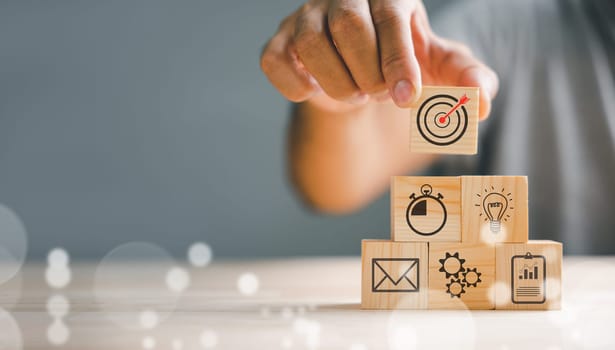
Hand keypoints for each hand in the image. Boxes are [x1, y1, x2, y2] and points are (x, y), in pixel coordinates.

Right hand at [260, 0, 497, 116]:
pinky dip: (296, 87)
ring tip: (355, 93)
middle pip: (348, 23)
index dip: (398, 59)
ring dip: (337, 83)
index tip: (407, 99)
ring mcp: (305, 18)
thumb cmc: (401, 66)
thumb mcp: (439, 71)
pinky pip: (275, 61)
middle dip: (369, 72)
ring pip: (310, 42)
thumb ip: (468, 79)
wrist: (358, 80)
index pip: (390, 14)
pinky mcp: (279, 44)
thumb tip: (482, 102)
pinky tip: (315, 92)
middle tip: (379, 94)